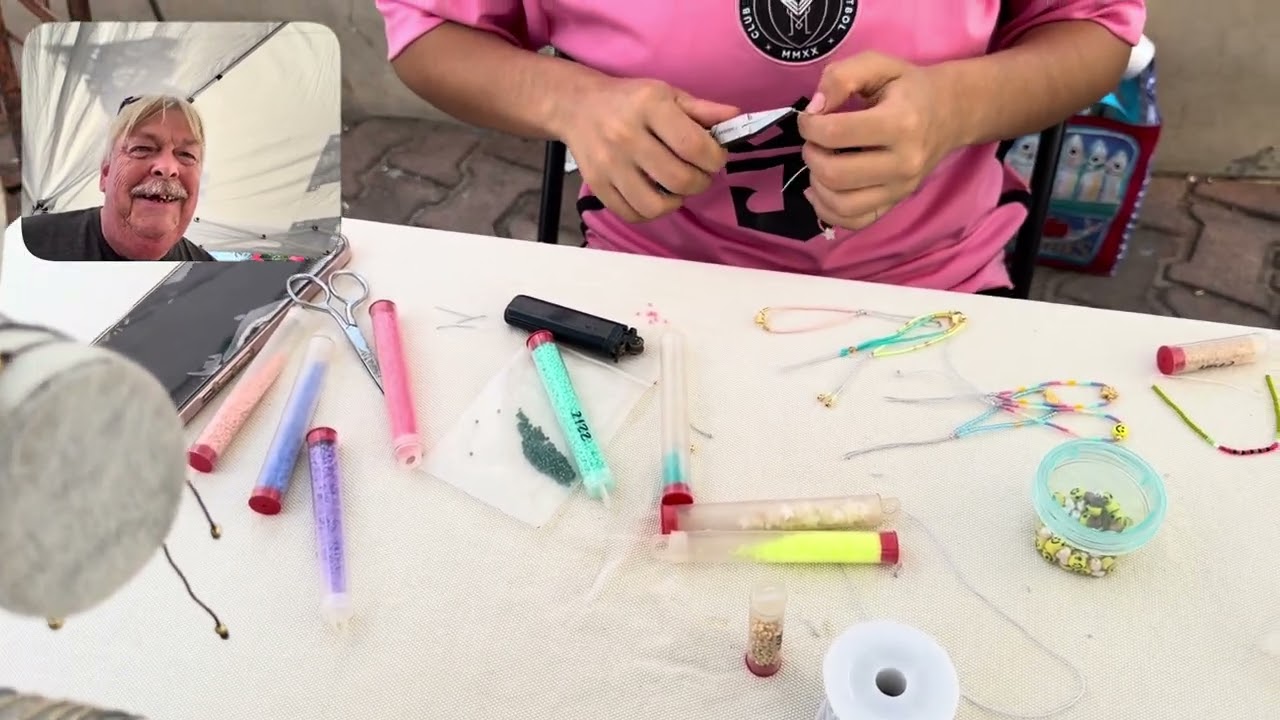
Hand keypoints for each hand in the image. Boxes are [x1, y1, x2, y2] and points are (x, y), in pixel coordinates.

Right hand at [559, 78, 739, 222]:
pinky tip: (655, 196)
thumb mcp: (667, 94)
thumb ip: (702, 110)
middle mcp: (626, 135)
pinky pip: (631, 214)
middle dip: (700, 182)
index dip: (714, 159)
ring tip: (676, 188)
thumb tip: (735, 119)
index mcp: (650, 106)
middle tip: (698, 174)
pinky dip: (651, 212)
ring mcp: (609, 163)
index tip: (714, 158)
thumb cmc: (630, 100)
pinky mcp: (596, 184)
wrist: (578, 106)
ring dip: (676, 202)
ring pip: (654, 205)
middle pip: (678, 179)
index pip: (694, 146)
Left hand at [797, 52, 962, 230]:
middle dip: (811, 155)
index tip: (810, 117)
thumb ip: (841, 76)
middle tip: (814, 141)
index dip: (809, 125)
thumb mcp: (878, 65)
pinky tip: (821, 190)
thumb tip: (814, 109)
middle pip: (835, 173)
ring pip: (841, 204)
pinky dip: (828, 211)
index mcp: (900, 122)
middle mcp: (903, 162)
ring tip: (820, 162)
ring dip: (816, 184)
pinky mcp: (896, 203)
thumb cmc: (909, 87)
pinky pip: (854, 222)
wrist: (951, 113)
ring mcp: (901, 188)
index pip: (835, 133)